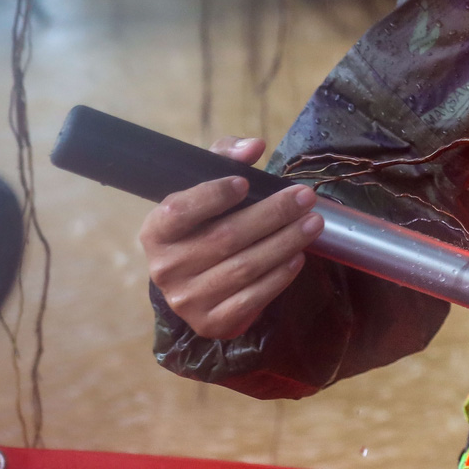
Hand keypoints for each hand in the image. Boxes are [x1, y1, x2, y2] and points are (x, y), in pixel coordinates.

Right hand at [138, 137, 320, 339]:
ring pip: (244, 267)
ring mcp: (186, 299)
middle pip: (225, 237)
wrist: (199, 284)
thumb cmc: (204, 226)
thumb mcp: (205, 189)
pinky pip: (252, 298)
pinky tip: (298, 257)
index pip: (179, 210)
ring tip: (314, 223)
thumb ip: (224, 159)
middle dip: (272, 214)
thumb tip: (253, 146)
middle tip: (305, 197)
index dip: (212, 195)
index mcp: (155, 231)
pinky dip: (279, 276)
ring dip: (285, 243)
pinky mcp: (211, 322)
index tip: (247, 182)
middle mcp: (164, 268)